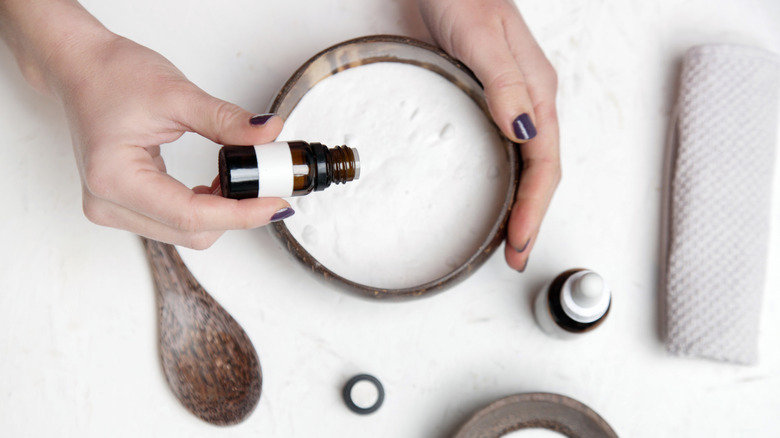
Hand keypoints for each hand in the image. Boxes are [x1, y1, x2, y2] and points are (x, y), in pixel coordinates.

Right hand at [1, 1, 290, 249]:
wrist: (82, 70)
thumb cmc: (112, 76)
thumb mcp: (177, 94)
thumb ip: (226, 121)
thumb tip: (268, 135)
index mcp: (114, 178)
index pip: (191, 216)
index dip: (241, 214)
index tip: (274, 203)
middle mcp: (108, 203)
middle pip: (191, 232)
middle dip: (235, 213)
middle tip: (268, 185)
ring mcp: (112, 209)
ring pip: (186, 233)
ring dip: (220, 212)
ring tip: (240, 178)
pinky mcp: (123, 207)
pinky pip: (175, 222)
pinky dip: (204, 208)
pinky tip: (218, 184)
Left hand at [418, 0, 560, 270]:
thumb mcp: (482, 38)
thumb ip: (505, 82)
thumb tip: (523, 131)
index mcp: (536, 91)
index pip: (545, 164)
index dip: (534, 208)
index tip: (519, 240)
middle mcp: (530, 100)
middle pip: (542, 172)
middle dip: (533, 218)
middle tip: (515, 255)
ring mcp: (513, 100)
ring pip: (529, 165)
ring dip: (524, 205)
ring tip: (511, 238)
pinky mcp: (492, 98)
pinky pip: (510, 151)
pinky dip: (509, 182)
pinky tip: (497, 194)